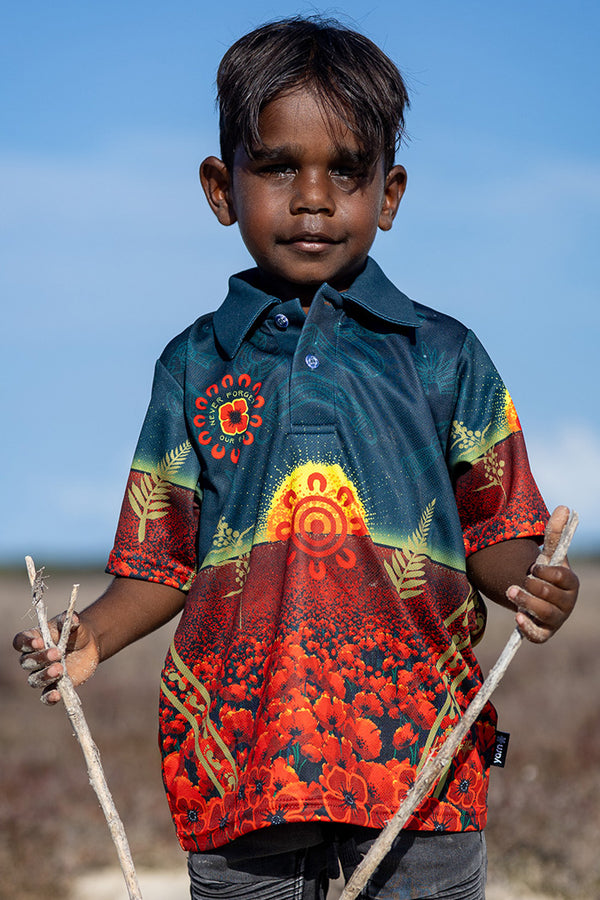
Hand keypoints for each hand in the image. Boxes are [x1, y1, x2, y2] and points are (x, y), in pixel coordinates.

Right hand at [13, 611, 99, 703]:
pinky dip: (49, 697)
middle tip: (57, 654)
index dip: (26, 643)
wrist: (89, 646)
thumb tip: (74, 618)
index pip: (21, 642)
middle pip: (27, 662)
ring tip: (60, 670)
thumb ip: (71, 620)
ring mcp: (43, 673)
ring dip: (45, 676)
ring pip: (34, 679)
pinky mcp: (54, 686)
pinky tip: (56, 695)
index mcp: (35, 639)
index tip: (38, 642)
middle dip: (40, 658)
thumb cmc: (76, 632)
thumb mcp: (75, 624)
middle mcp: (34, 658)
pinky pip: (45, 696)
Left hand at [506, 505, 578, 642]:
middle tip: (519, 579)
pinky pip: (539, 635)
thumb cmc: (545, 573)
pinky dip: (528, 628)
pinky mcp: (543, 633)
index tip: (533, 567)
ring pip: (544, 614)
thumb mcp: (548, 553)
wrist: (536, 595)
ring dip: (526, 602)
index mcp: (570, 583)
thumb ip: (554, 533)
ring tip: (510, 591)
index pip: (563, 579)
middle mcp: (567, 604)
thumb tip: (563, 507)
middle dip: (532, 586)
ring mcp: (556, 620)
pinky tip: (517, 619)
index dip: (547, 573)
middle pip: (551, 597)